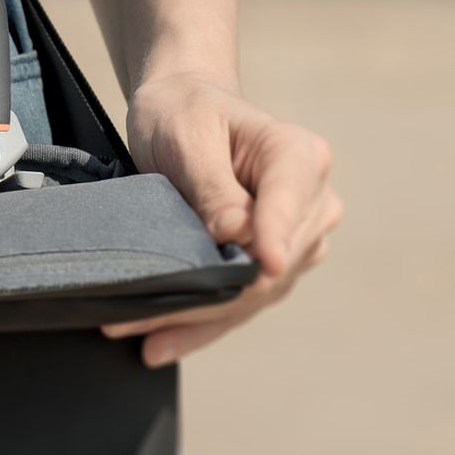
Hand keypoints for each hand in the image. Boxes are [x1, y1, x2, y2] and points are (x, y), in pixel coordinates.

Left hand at [100, 72, 341, 366]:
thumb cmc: (185, 112)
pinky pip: (241, 302)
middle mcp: (311, 201)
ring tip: (142, 337)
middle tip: (143, 315)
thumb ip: (213, 184)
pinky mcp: (273, 264)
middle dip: (210, 295)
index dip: (275, 240)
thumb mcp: (188, 135)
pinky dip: (200, 324)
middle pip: (269, 265)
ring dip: (197, 320)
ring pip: (254, 294)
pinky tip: (160, 343)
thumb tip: (237, 235)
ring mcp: (297, 238)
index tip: (260, 269)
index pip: (289, 207)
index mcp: (299, 156)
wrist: (182, 110)